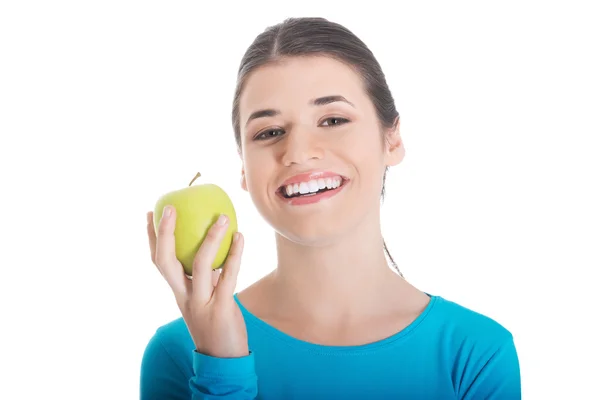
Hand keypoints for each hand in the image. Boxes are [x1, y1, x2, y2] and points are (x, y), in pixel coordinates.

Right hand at [146, 206, 248, 357]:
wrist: (223, 360)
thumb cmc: (216, 324)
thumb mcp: (204, 298)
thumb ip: (205, 277)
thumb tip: (212, 248)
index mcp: (177, 292)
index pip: (158, 261)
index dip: (151, 238)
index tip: (150, 213)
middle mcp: (184, 297)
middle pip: (166, 262)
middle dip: (164, 234)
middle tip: (169, 207)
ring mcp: (201, 303)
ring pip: (200, 265)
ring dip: (210, 238)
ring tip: (222, 216)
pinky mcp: (222, 309)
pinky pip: (228, 277)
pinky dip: (234, 255)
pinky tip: (240, 237)